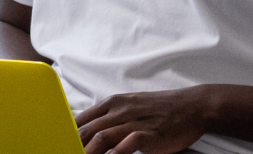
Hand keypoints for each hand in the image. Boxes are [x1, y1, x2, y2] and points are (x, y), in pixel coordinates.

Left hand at [76, 85, 217, 153]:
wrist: (194, 106)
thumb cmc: (161, 109)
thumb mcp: (131, 107)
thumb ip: (109, 118)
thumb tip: (87, 131)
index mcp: (112, 104)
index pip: (79, 120)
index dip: (65, 136)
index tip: (58, 146)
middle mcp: (120, 111)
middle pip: (85, 131)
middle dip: (72, 147)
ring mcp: (134, 122)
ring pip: (100, 138)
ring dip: (88, 153)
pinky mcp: (149, 134)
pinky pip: (125, 145)